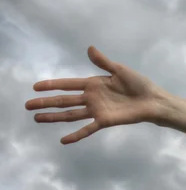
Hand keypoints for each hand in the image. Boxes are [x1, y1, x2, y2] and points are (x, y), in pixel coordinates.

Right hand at [25, 46, 166, 144]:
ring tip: (37, 119)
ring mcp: (97, 110)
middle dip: (46, 102)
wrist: (152, 101)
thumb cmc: (139, 84)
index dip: (52, 85)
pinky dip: (76, 135)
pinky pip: (87, 129)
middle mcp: (92, 98)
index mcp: (94, 84)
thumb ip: (103, 62)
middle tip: (28, 105)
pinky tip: (63, 141)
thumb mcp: (120, 70)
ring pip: (70, 114)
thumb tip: (89, 48)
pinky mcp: (105, 121)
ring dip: (54, 117)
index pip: (68, 84)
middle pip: (64, 101)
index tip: (35, 87)